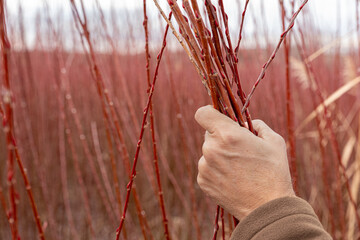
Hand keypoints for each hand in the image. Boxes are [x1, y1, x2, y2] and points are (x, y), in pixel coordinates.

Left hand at [195, 105, 294, 220]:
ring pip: (208, 152)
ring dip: (219, 155)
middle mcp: (211, 149)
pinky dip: (216, 170)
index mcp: (227, 135)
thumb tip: (249, 123)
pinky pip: (206, 168)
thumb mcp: (274, 141)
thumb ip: (257, 125)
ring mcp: (205, 167)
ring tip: (238, 168)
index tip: (217, 118)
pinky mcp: (203, 181)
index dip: (210, 113)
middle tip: (239, 149)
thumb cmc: (274, 172)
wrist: (267, 209)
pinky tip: (232, 179)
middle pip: (208, 134)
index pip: (203, 113)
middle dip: (221, 137)